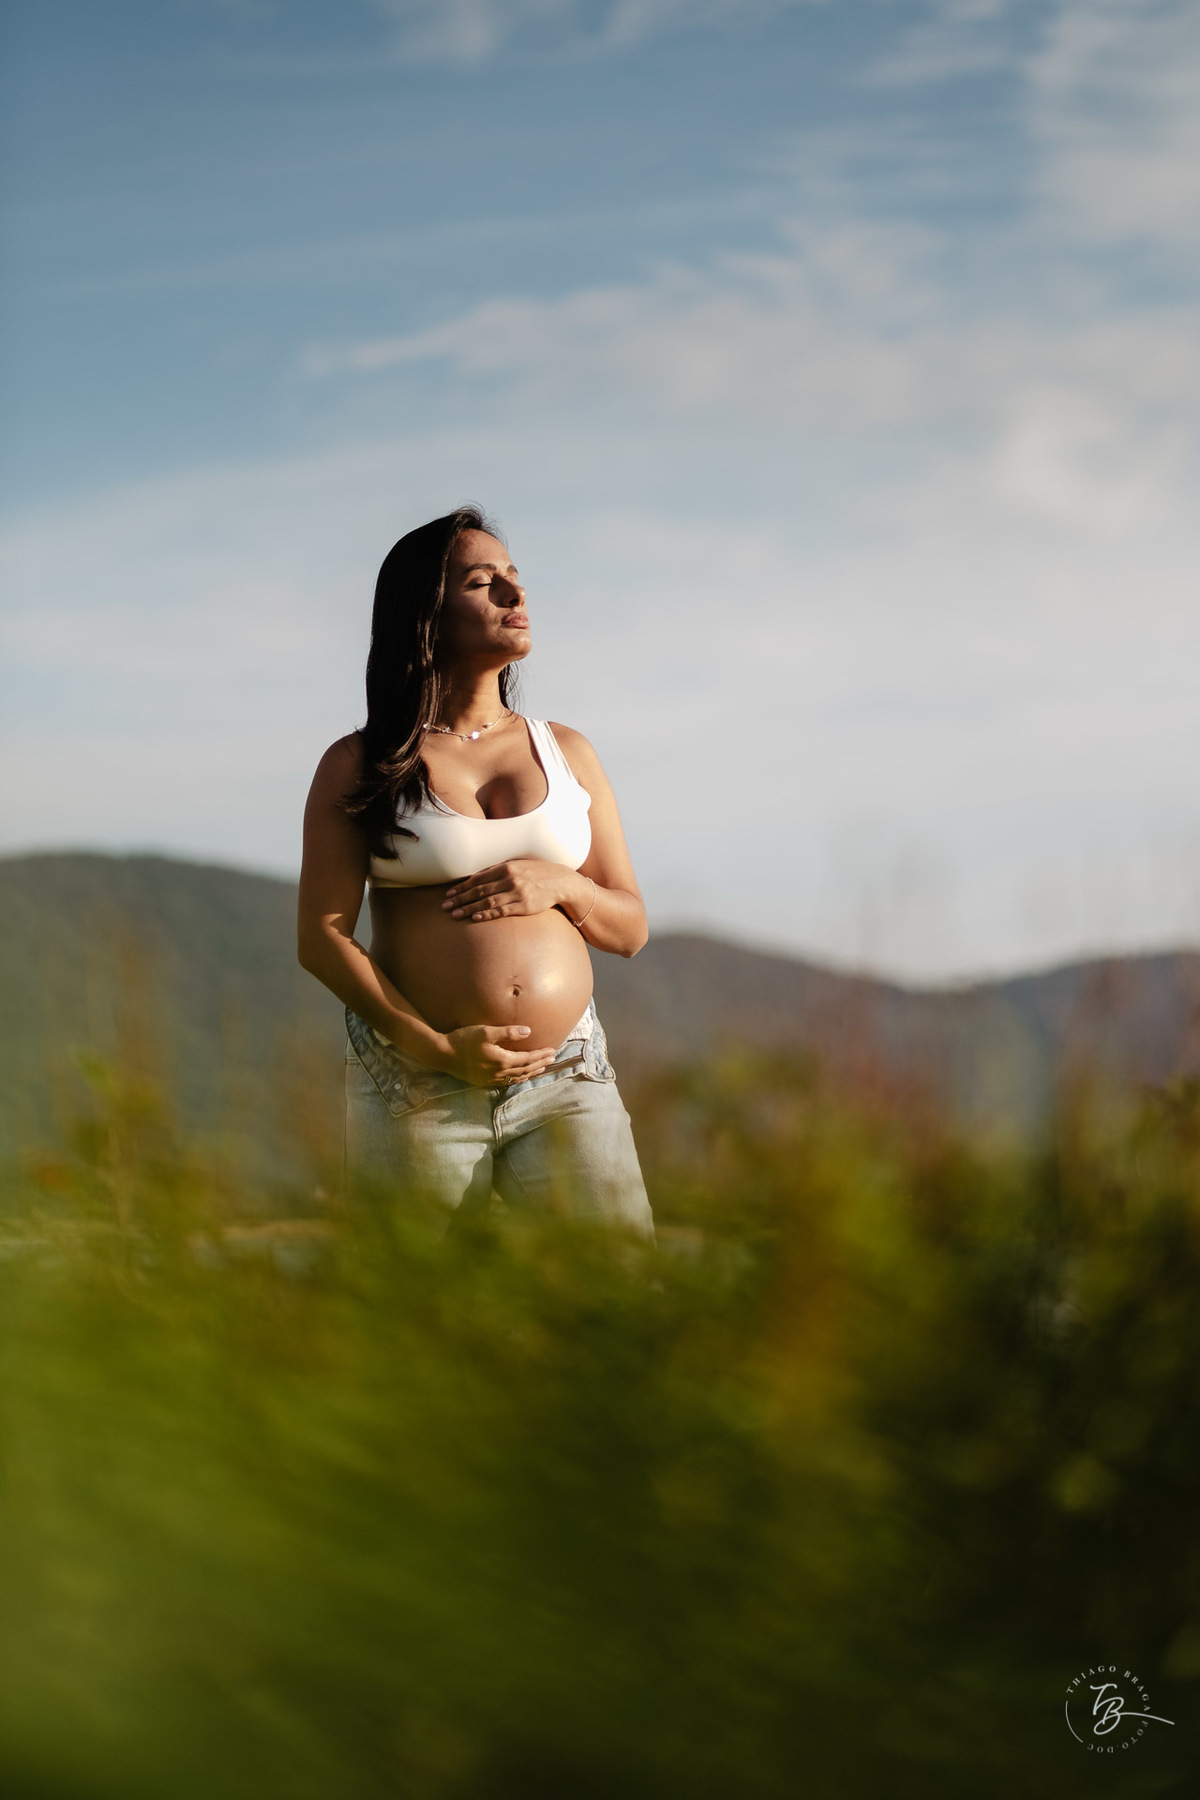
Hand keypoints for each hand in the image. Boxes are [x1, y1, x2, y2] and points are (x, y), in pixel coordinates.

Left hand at [442, 859, 572, 922]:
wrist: (560, 881)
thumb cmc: (536, 873)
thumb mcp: (517, 865)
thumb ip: (496, 870)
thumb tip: (474, 877)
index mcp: (506, 867)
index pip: (478, 879)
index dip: (462, 887)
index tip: (449, 894)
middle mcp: (510, 879)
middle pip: (479, 890)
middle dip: (460, 899)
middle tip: (446, 906)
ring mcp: (517, 893)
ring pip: (487, 902)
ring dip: (469, 908)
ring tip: (455, 914)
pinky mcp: (524, 906)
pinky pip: (501, 911)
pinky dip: (487, 914)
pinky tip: (475, 918)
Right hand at [442, 1023, 556, 1087]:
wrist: (442, 1055)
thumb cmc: (463, 1040)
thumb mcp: (486, 1032)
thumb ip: (508, 1032)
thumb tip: (528, 1031)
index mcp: (502, 1060)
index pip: (528, 1059)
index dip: (541, 1055)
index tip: (552, 1051)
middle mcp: (499, 1073)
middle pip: (525, 1070)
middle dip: (540, 1064)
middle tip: (552, 1059)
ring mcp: (492, 1079)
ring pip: (517, 1078)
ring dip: (531, 1073)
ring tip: (541, 1068)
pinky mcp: (484, 1081)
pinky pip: (507, 1082)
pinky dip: (518, 1079)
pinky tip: (520, 1076)